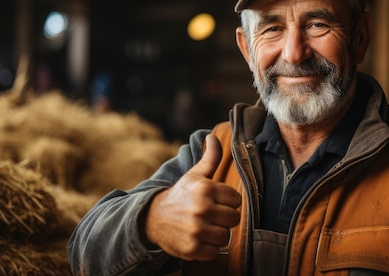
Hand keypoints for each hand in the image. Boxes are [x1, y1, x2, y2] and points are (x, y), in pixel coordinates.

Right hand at [144, 134, 241, 259]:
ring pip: (226, 236)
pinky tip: (199, 238)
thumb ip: (210, 158)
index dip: (228, 202)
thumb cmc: (181, 195)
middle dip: (224, 218)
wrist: (152, 218)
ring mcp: (197, 230)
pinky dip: (209, 248)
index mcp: (205, 189)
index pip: (236, 200)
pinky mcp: (192, 248)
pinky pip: (215, 251)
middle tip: (211, 215)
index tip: (217, 201)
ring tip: (205, 226)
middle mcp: (201, 209)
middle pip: (234, 219)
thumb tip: (213, 137)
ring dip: (218, 233)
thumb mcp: (195, 175)